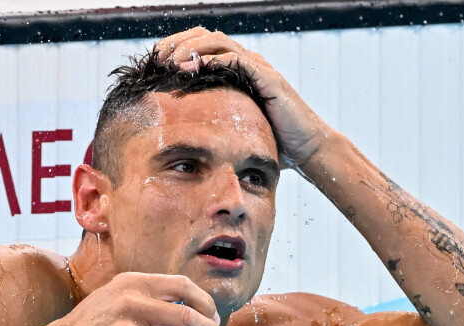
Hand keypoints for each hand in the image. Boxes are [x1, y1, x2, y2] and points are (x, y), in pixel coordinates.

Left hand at [156, 27, 332, 167]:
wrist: (306, 150)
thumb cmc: (273, 142)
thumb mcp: (235, 129)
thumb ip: (215, 123)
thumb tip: (184, 138)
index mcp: (237, 72)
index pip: (203, 47)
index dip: (178, 49)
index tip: (157, 64)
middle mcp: (247, 64)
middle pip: (206, 36)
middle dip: (179, 43)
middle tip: (158, 57)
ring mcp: (259, 69)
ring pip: (220, 43)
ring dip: (193, 48)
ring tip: (172, 61)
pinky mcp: (269, 79)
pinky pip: (240, 60)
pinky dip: (217, 60)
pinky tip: (199, 67)